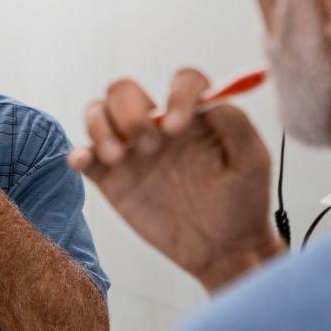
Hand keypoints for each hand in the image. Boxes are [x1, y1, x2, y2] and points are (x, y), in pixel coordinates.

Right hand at [68, 70, 283, 292]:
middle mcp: (157, 124)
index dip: (177, 94)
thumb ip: (237, 126)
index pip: (181, 81)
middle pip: (124, 90)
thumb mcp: (253, 162)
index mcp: (193, 115)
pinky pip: (83, 156)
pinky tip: (83, 162)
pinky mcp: (112, 178)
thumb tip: (210, 101)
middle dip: (130, 112)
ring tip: (119, 158)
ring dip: (101, 127)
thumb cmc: (242, 201)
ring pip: (97, 112)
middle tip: (150, 147)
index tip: (178, 127)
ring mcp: (131, 150)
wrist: (222, 249)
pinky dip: (77, 153)